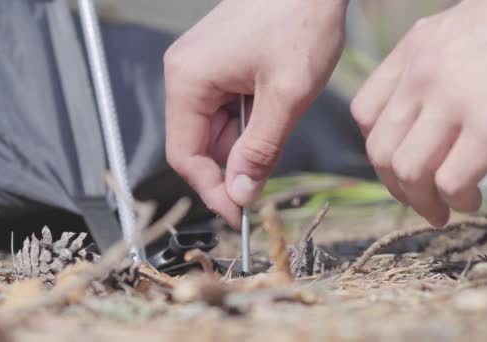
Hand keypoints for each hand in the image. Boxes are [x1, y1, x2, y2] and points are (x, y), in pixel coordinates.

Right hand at [164, 0, 347, 226]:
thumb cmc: (301, 21)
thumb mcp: (286, 96)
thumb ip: (259, 150)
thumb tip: (240, 193)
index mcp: (188, 81)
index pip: (185, 155)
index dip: (211, 190)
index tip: (239, 214)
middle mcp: (185, 74)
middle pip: (198, 144)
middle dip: (232, 164)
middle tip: (267, 175)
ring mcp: (200, 67)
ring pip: (214, 129)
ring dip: (244, 141)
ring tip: (279, 123)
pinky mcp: (218, 64)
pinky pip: (225, 109)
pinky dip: (249, 121)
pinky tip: (274, 108)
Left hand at [351, 0, 486, 225]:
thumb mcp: (458, 30)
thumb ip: (428, 66)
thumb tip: (417, 112)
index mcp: (413, 50)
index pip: (363, 114)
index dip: (379, 148)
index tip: (400, 165)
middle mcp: (423, 74)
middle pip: (380, 151)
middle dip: (396, 187)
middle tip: (420, 201)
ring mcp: (455, 101)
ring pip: (408, 172)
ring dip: (422, 202)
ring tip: (445, 209)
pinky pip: (449, 183)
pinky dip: (455, 202)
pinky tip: (472, 200)